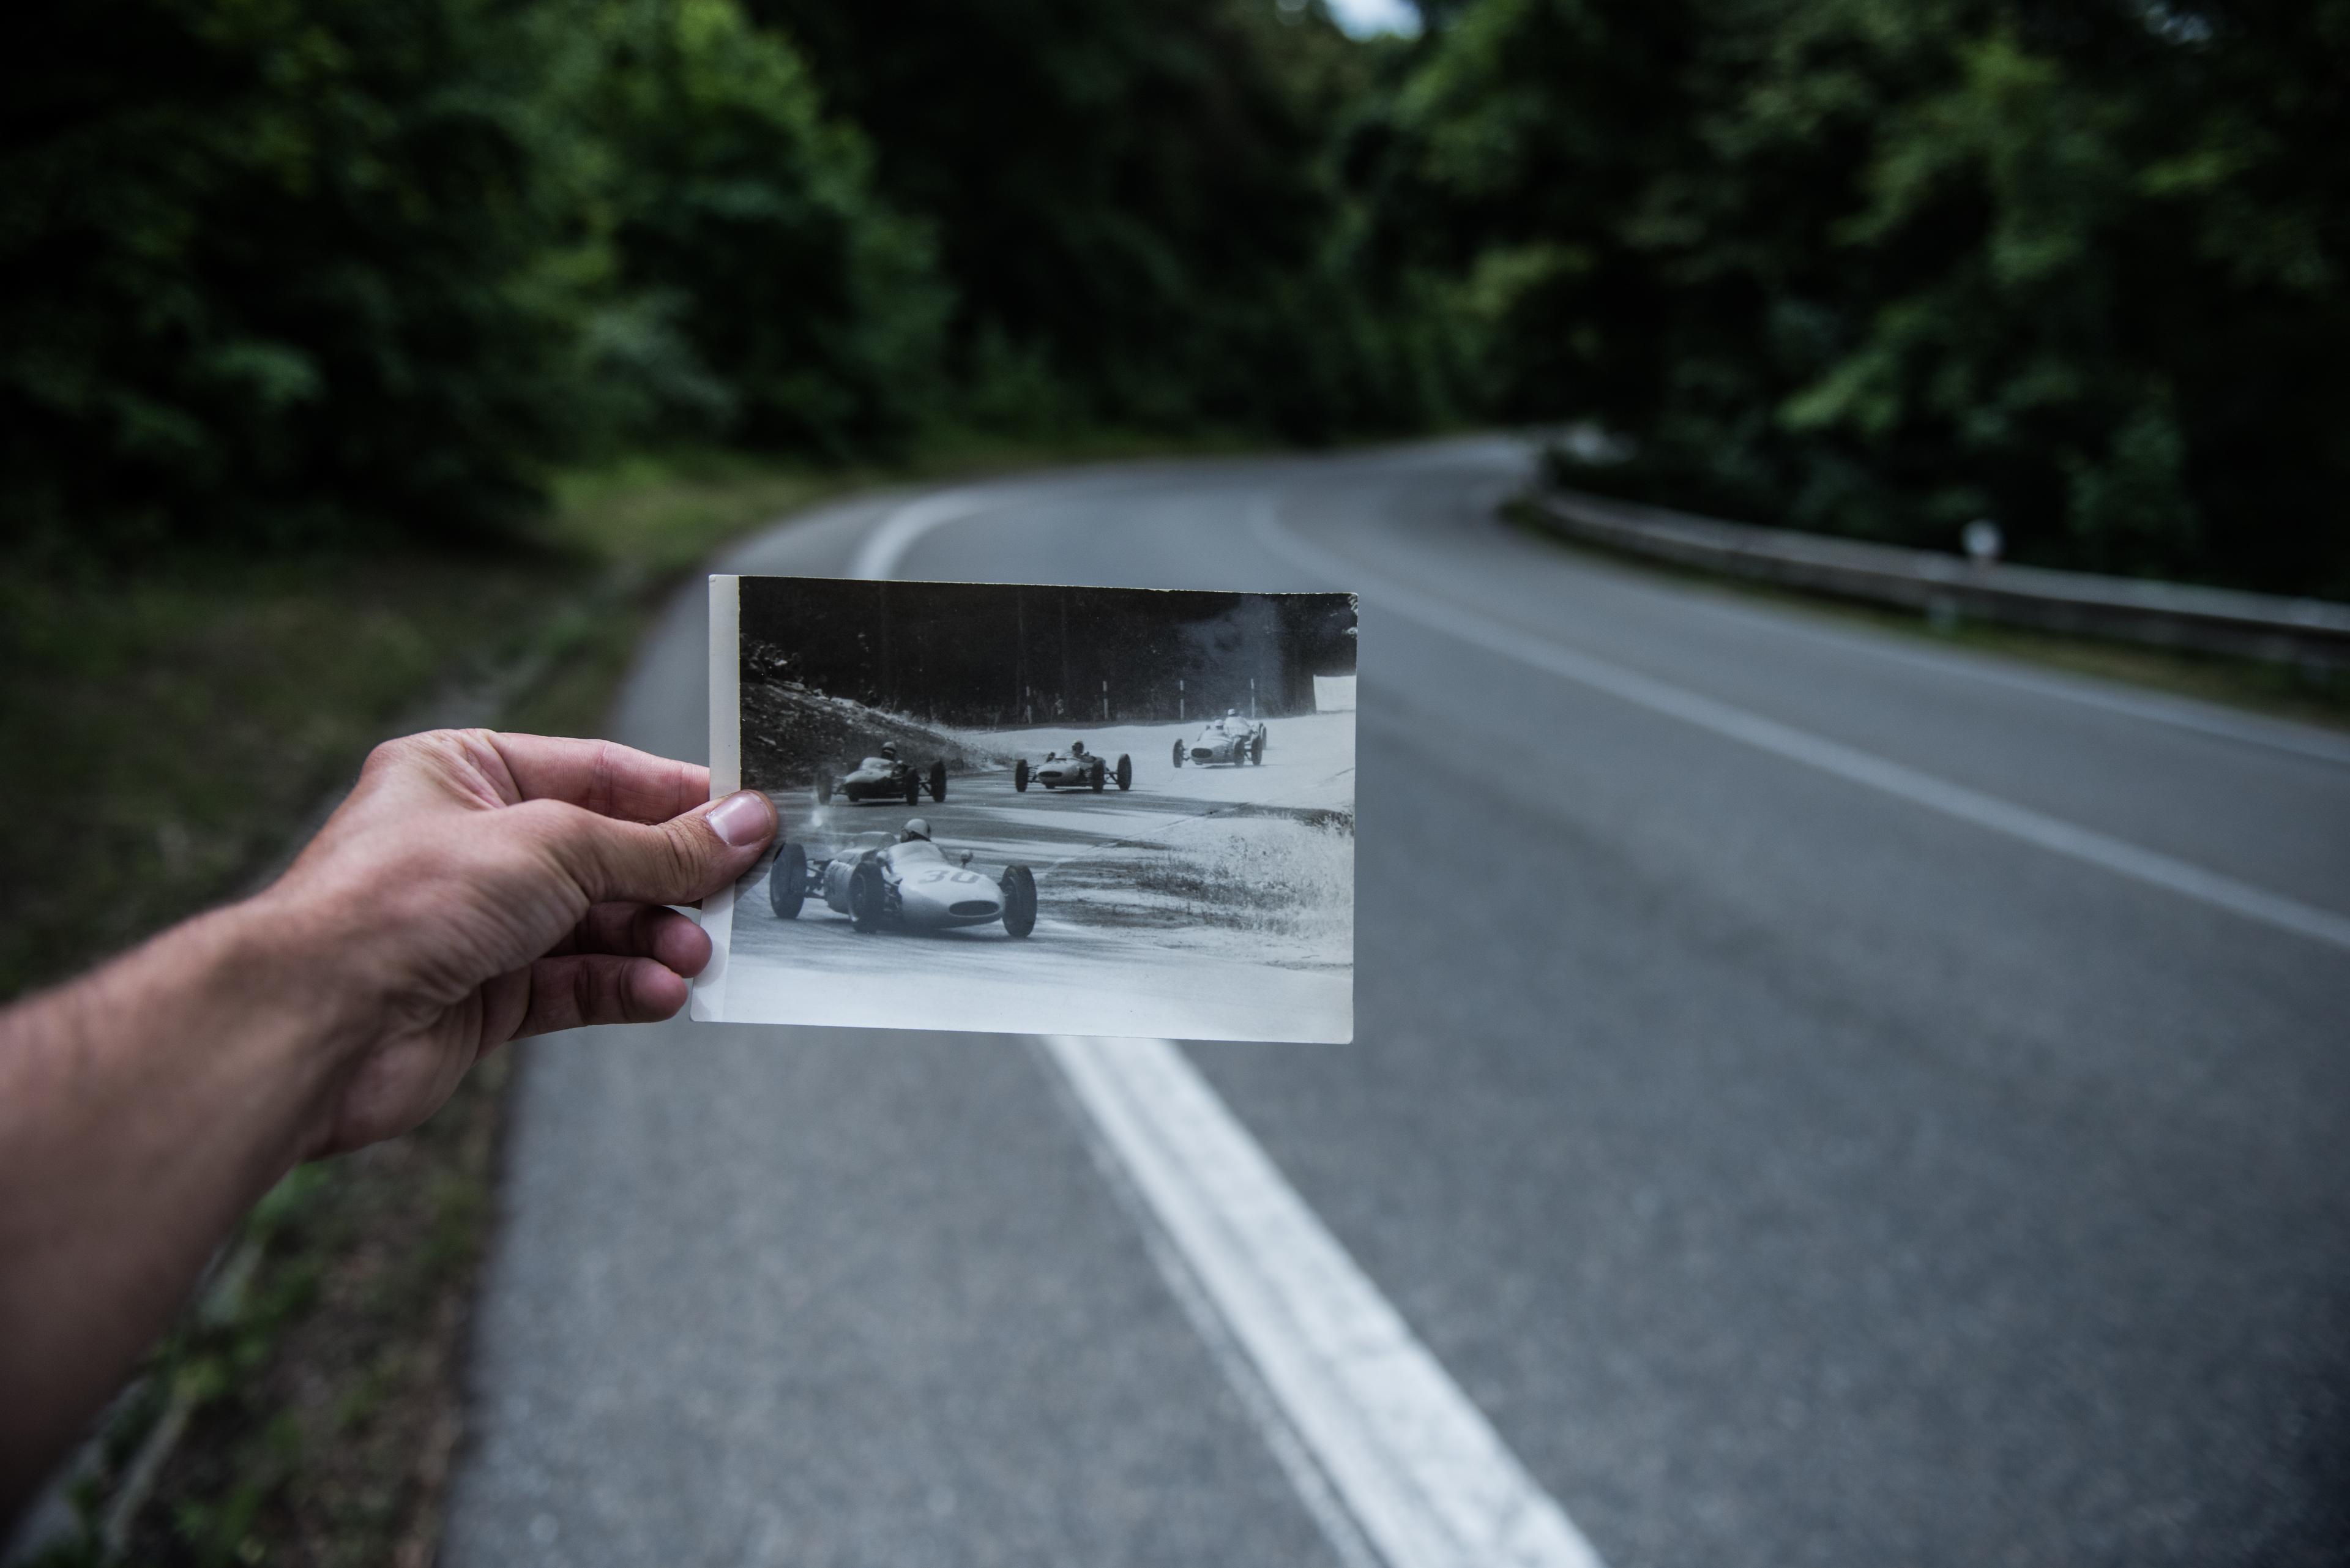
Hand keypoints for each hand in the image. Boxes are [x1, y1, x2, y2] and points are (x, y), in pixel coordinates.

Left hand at [261, 730, 776, 1156]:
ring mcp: (476, 924)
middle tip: (738, 898)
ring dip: (654, 940)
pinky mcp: (482, 997)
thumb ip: (657, 846)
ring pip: (596, 925)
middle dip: (672, 881)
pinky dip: (623, 987)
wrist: (316, 1022)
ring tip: (698, 956)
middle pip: (605, 854)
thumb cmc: (401, 902)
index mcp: (464, 773)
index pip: (599, 772)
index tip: (750, 817)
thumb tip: (744, 826)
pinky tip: (663, 993)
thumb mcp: (554, 846)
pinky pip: (573, 984)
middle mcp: (470, 844)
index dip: (677, 797)